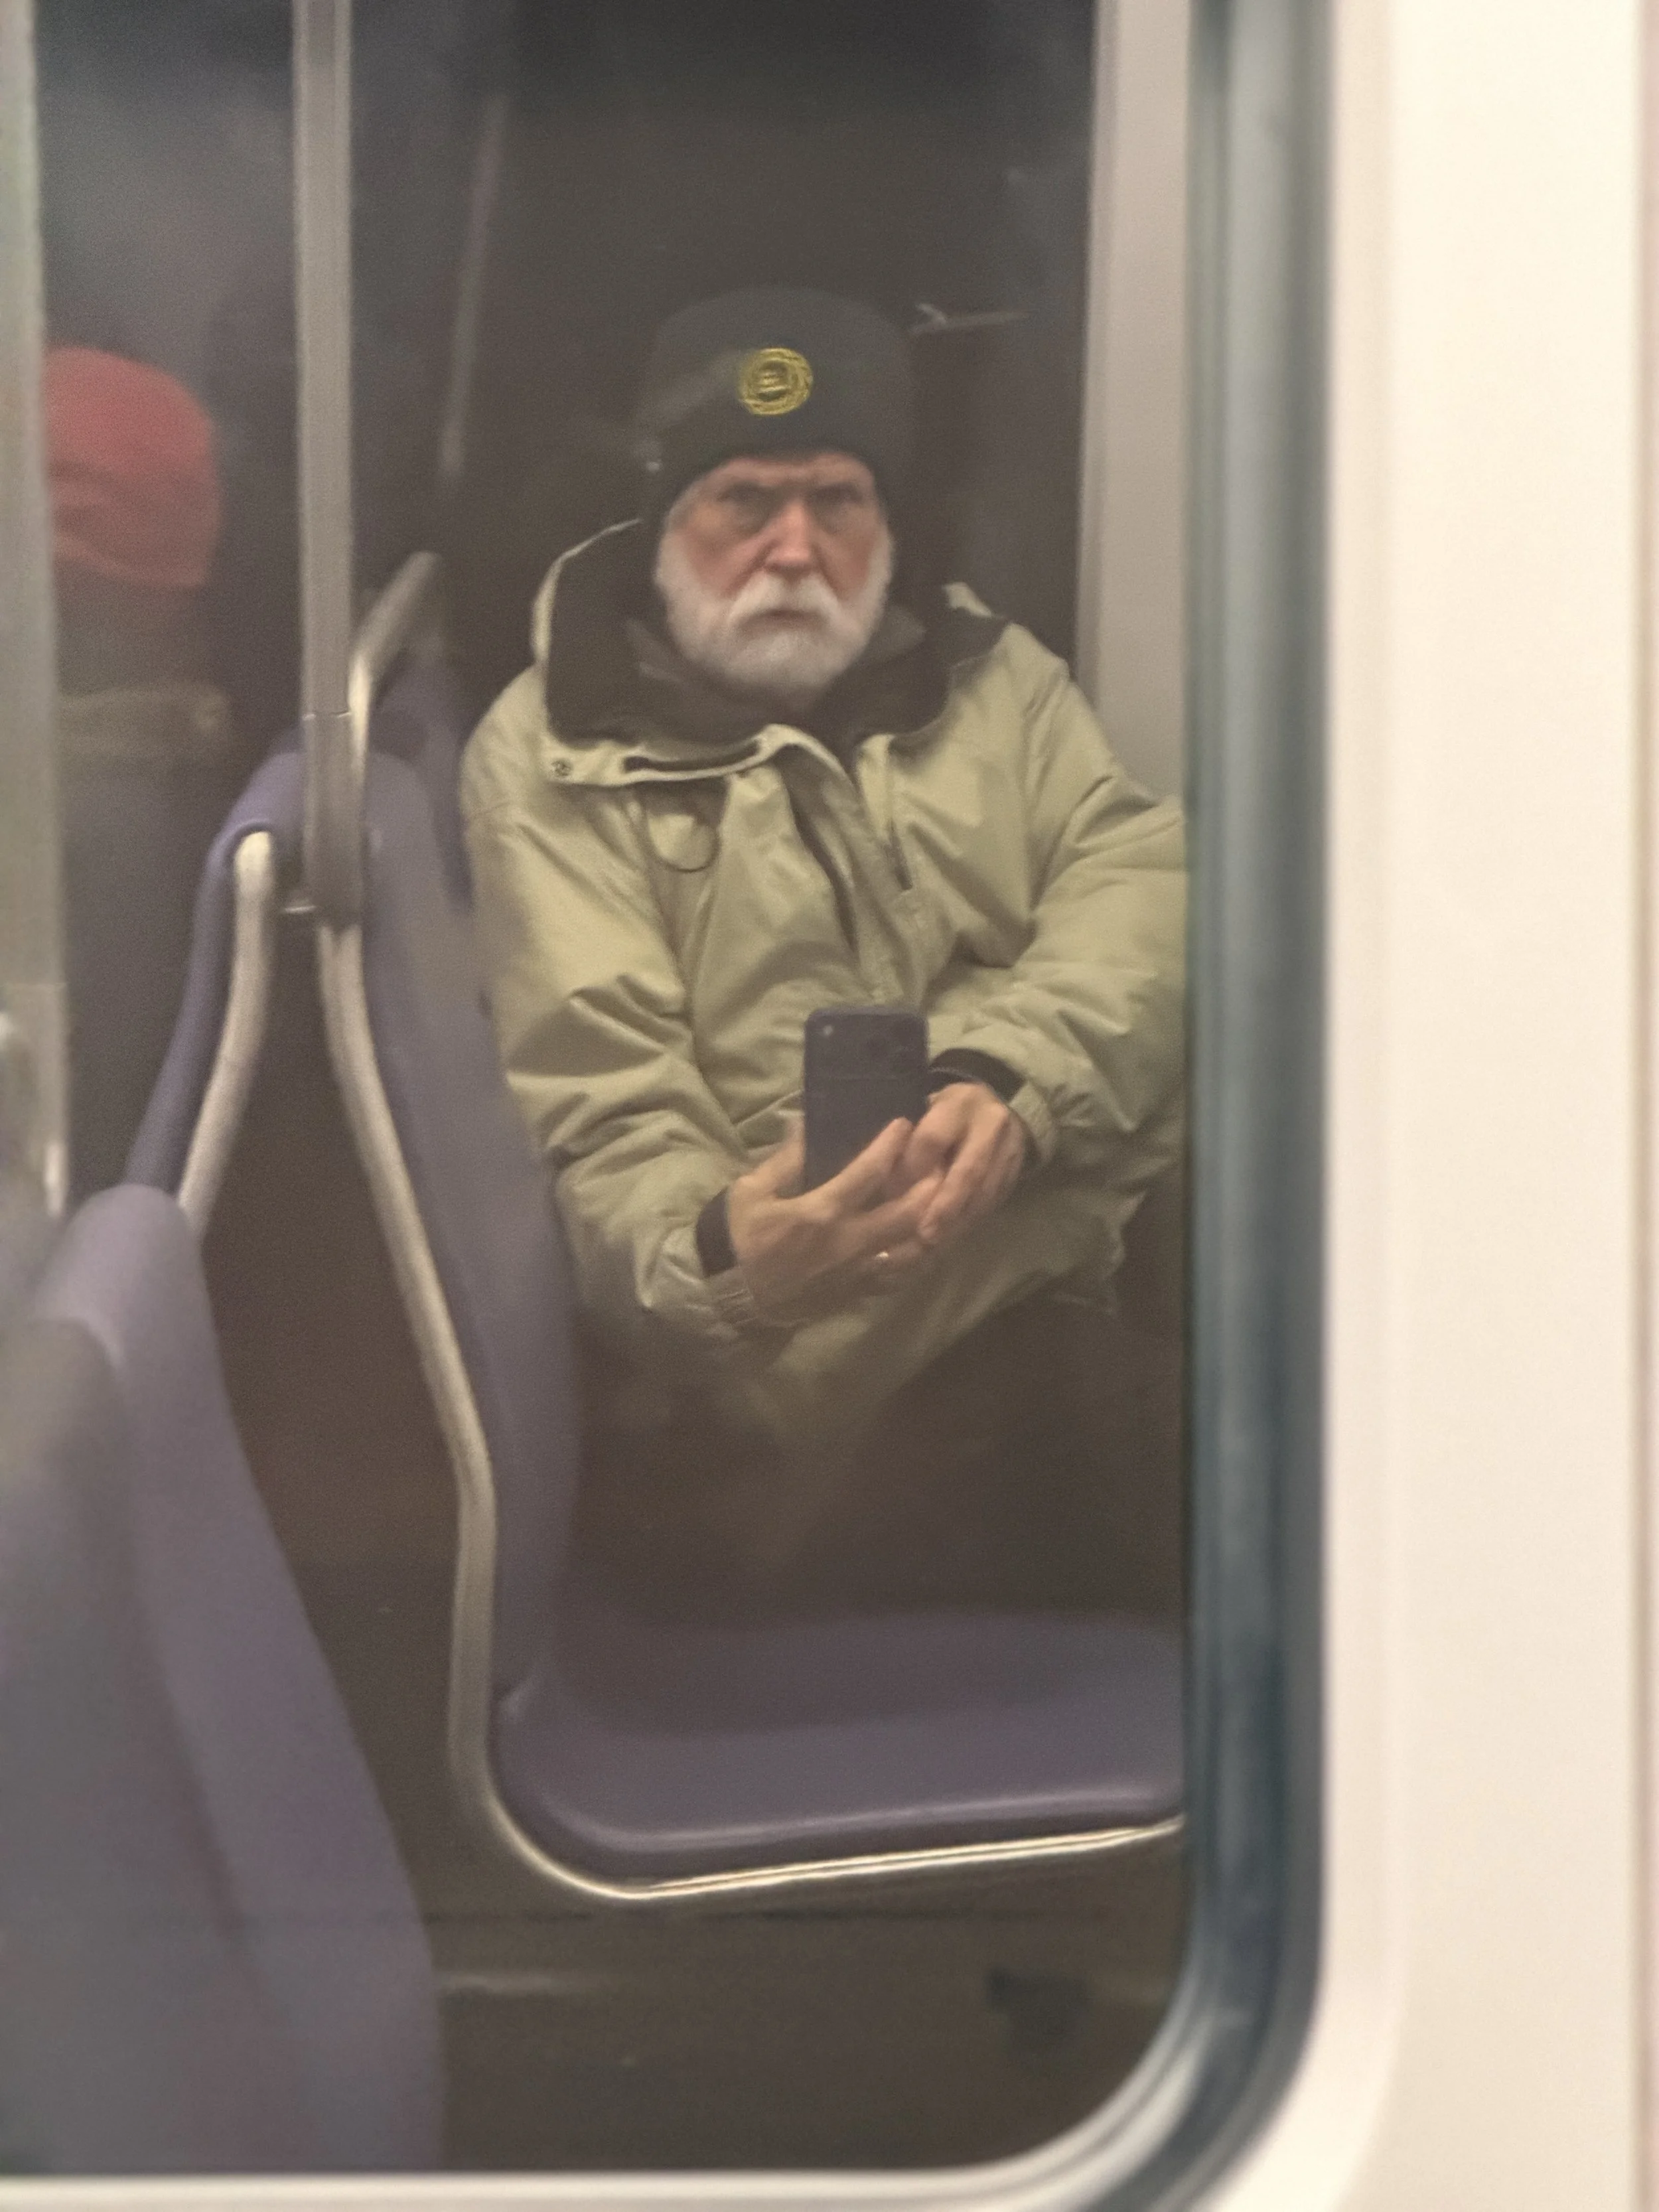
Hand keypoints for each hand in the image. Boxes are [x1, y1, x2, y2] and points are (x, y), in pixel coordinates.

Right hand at [726, 1119, 941, 1318]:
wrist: (731, 1298)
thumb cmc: (739, 1239)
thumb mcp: (751, 1191)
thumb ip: (785, 1160)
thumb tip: (806, 1123)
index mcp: (820, 1213)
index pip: (867, 1173)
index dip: (890, 1145)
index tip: (904, 1123)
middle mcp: (848, 1244)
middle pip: (907, 1213)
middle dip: (929, 1185)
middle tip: (941, 1162)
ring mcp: (857, 1273)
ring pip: (913, 1250)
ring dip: (932, 1224)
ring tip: (944, 1201)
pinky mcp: (857, 1294)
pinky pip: (899, 1277)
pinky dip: (917, 1258)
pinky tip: (925, 1240)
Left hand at [900, 1082, 1028, 1249]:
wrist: (1005, 1104)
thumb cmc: (953, 1111)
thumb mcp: (930, 1111)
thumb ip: (913, 1142)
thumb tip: (893, 1186)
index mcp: (961, 1104)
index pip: (933, 1139)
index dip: (913, 1168)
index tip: (893, 1192)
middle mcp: (990, 1127)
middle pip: (967, 1173)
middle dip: (944, 1207)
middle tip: (925, 1235)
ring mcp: (1009, 1152)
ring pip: (984, 1194)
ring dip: (958, 1223)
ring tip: (933, 1245)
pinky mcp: (1015, 1175)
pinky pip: (992, 1204)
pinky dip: (969, 1224)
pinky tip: (949, 1241)